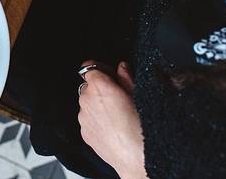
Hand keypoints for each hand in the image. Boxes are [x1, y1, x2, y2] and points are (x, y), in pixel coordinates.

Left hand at [78, 60, 147, 178]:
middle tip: (118, 99)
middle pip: (89, 86)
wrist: (136, 157)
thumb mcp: (139, 95)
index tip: (109, 75)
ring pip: (87, 104)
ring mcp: (83, 116)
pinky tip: (113, 129)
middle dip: (100, 89)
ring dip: (97, 106)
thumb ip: (126, 77)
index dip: (100, 70)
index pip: (89, 68)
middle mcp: (86, 99)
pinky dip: (96, 121)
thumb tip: (122, 67)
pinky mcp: (84, 132)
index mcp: (99, 86)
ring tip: (117, 118)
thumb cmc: (141, 127)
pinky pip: (88, 120)